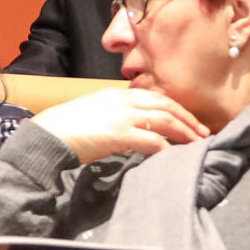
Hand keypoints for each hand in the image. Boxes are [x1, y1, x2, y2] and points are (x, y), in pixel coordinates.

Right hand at [34, 85, 209, 163]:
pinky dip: (167, 148)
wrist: (47, 135)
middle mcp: (122, 100)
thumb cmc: (64, 128)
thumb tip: (131, 130)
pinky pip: (152, 140)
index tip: (187, 119)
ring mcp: (122, 116)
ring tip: (197, 143)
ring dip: (184, 132)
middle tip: (202, 131)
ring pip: (164, 120)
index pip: (153, 96)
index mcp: (115, 93)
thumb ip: (113, 116)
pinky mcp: (120, 133)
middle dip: (187, 118)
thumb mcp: (92, 114)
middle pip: (165, 104)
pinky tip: (174, 156)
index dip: (174, 107)